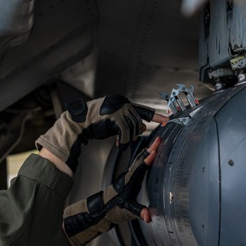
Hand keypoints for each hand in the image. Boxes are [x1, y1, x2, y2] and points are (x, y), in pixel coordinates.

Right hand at [36, 95, 166, 170]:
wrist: (79, 123)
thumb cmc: (95, 123)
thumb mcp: (115, 122)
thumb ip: (129, 123)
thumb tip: (143, 127)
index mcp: (123, 102)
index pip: (143, 110)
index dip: (155, 116)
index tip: (166, 120)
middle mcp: (122, 102)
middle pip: (138, 120)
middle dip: (135, 133)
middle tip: (126, 141)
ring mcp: (118, 108)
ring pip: (133, 126)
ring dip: (128, 138)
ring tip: (121, 143)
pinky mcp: (114, 115)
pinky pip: (125, 131)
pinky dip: (124, 140)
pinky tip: (119, 144)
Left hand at [63, 137, 160, 245]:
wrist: (104, 209)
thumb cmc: (115, 210)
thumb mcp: (128, 212)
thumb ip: (139, 213)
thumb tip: (148, 216)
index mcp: (129, 183)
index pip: (139, 169)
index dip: (147, 160)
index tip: (155, 151)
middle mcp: (128, 176)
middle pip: (140, 160)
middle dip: (150, 149)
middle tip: (159, 139)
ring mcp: (129, 175)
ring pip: (139, 159)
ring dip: (148, 150)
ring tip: (158, 142)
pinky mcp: (130, 175)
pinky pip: (138, 162)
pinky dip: (145, 155)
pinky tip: (150, 152)